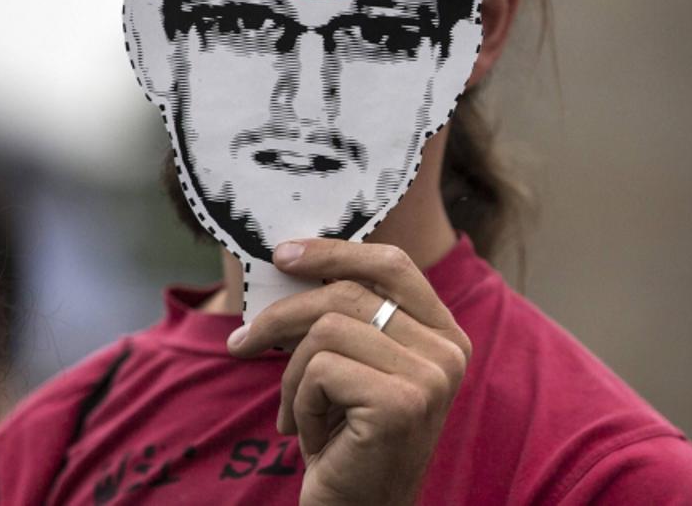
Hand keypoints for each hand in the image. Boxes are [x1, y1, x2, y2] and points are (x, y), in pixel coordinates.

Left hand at [229, 239, 470, 505]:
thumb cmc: (349, 440)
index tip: (284, 255)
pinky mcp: (399, 403)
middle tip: (243, 344)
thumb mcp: (357, 367)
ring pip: (327, 330)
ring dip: (292, 376)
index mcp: (445, 334)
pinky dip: (299, 404)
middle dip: (283, 316)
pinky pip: (320, 371)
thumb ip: (350, 316)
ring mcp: (430, 377)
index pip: (394, 264)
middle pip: (349, 293)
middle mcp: (448, 351)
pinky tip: (311, 438)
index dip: (336, 252)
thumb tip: (292, 257)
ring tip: (296, 414)